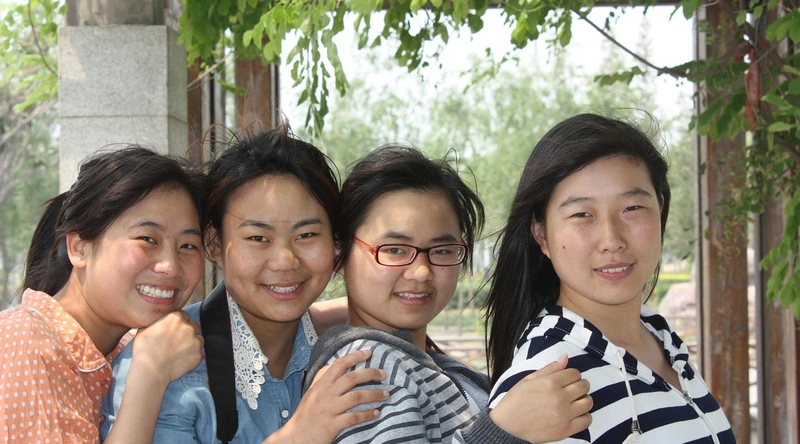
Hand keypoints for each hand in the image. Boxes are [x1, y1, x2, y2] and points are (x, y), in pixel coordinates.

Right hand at [132, 310, 203, 385]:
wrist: (150, 369)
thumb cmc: (144, 349)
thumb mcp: (145, 328)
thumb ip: (157, 322)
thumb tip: (158, 321)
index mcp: (176, 317)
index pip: (184, 316)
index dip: (179, 323)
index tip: (174, 330)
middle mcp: (188, 327)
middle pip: (193, 326)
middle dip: (187, 332)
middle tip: (177, 341)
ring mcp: (195, 341)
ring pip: (198, 339)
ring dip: (192, 343)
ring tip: (180, 351)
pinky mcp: (198, 355)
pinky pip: (198, 353)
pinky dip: (192, 356)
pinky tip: (181, 360)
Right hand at [264, 349, 388, 443]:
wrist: (296, 437)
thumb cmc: (305, 414)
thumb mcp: (311, 392)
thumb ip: (322, 379)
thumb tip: (334, 364)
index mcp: (320, 385)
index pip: (339, 365)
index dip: (355, 356)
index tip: (369, 352)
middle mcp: (325, 394)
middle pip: (351, 378)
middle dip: (370, 374)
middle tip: (384, 374)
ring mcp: (329, 409)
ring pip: (356, 397)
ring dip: (374, 394)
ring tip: (386, 394)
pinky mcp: (332, 425)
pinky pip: (354, 417)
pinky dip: (367, 414)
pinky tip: (376, 413)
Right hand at [489, 354, 591, 442]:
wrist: (507, 424)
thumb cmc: (516, 400)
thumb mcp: (529, 379)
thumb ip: (550, 368)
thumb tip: (565, 357)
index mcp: (550, 383)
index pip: (575, 373)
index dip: (572, 375)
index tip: (568, 379)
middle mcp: (559, 398)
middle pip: (584, 386)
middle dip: (580, 385)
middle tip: (572, 389)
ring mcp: (563, 415)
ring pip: (588, 402)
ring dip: (583, 400)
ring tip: (574, 402)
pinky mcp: (565, 430)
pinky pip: (586, 420)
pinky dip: (584, 416)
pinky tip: (574, 414)